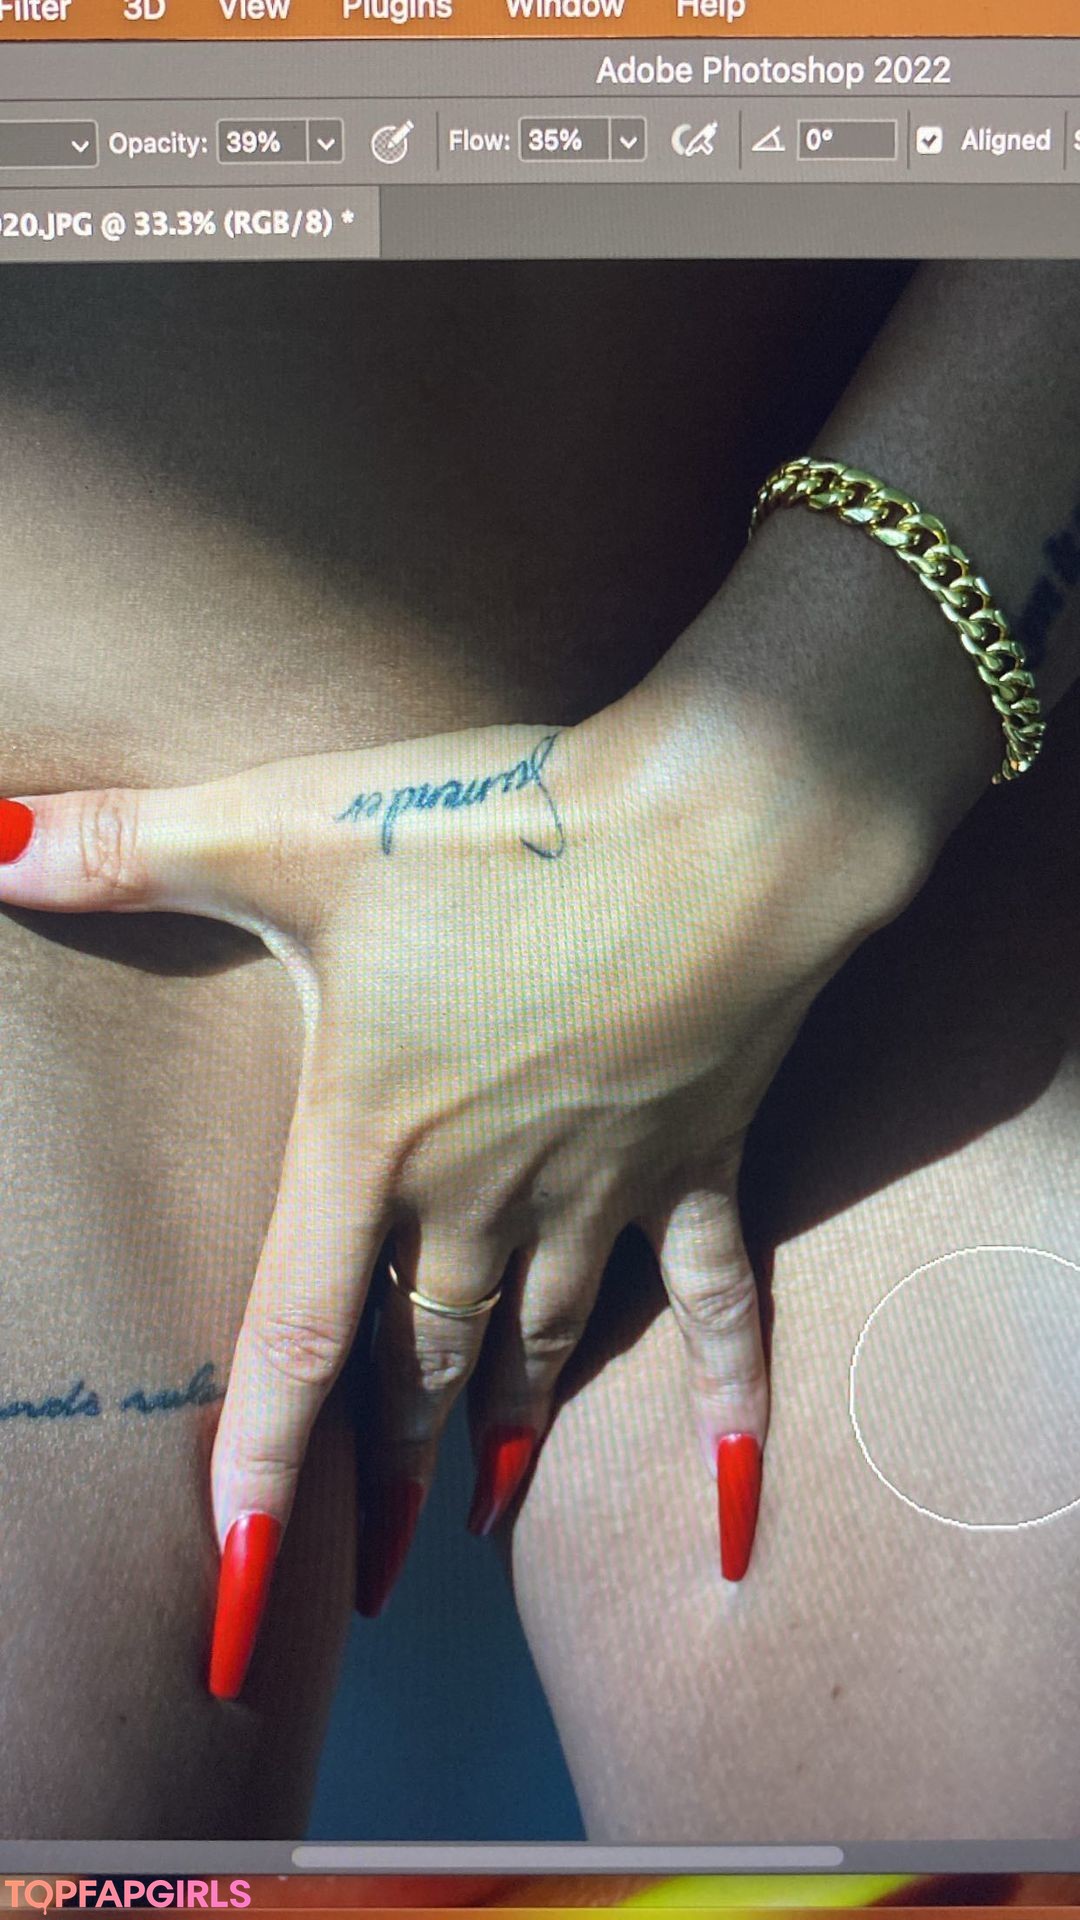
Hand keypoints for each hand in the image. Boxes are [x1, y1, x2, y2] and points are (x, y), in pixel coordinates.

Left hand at [0, 686, 913, 1695]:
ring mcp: (600, 1184)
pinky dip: (725, 1398)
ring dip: (500, 1435)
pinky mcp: (699, 1154)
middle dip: (383, 1473)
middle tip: (370, 1567)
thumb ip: (135, 847)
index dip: (253, 1470)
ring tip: (476, 1518)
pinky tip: (734, 1498)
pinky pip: (712, 1302)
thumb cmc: (507, 831)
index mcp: (374, 1136)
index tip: (236, 1598)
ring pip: (536, 1342)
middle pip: (418, 1361)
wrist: (724, 826)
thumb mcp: (295, 828)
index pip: (294, 1343)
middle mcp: (484, 1191)